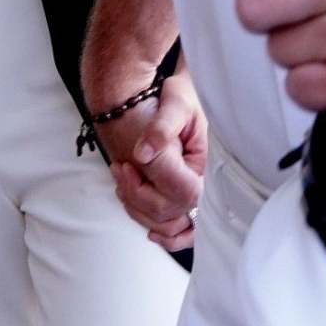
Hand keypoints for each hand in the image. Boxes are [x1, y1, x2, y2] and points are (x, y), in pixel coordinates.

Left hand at [93, 68, 204, 251]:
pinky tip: (146, 224)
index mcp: (206, 162)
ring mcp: (190, 194)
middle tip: (120, 167)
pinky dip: (155, 228)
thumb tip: (143, 155)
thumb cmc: (178, 96)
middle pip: (169, 213)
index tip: (130, 163)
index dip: (152, 186)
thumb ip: (161, 129)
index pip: (184, 192)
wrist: (172, 96)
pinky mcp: (179, 199)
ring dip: (137, 208)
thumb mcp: (175, 102)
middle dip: (137, 195)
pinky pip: (173, 229)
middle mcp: (202, 183)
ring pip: (164, 224)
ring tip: (124, 178)